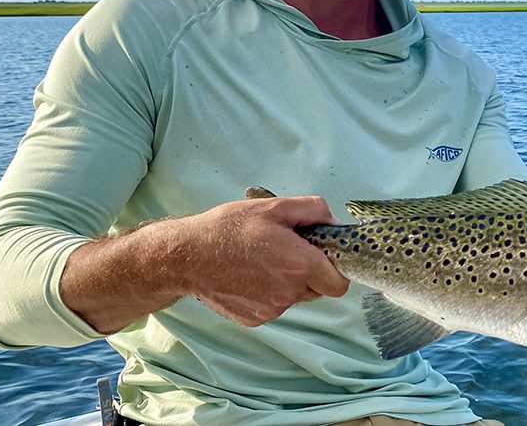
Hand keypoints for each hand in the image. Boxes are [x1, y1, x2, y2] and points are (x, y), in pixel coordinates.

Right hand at [176, 195, 350, 326]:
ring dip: (288, 282)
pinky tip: (249, 275)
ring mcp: (271, 310)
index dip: (336, 270)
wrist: (187, 256)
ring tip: (263, 260)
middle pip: (318, 290)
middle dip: (311, 273)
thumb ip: (314, 210)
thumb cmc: (230, 228)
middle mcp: (289, 293)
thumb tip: (334, 222)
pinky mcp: (254, 320)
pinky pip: (274, 306)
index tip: (324, 257)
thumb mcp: (275, 206)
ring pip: (295, 298)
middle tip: (289, 251)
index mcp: (300, 265)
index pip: (339, 284)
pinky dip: (268, 293)